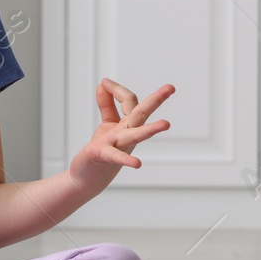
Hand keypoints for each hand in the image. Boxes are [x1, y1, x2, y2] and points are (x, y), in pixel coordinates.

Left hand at [68, 78, 173, 192]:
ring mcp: (119, 145)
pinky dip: (126, 159)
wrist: (89, 177)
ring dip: (150, 130)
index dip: (117, 89)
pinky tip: (137, 164)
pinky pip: (116, 156)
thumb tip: (103, 83)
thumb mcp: (107, 124)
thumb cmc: (102, 150)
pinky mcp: (104, 156)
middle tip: (171, 88)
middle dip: (156, 99)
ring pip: (136, 134)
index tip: (104, 82)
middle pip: (142, 113)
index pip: (129, 100)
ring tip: (166, 124)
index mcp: (128, 123)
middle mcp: (127, 133)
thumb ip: (107, 104)